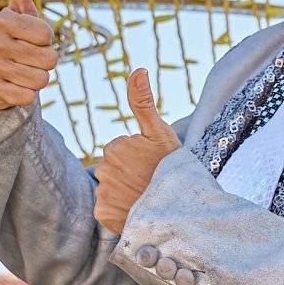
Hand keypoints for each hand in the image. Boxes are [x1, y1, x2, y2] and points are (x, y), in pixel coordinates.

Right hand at [0, 0, 56, 114]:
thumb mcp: (20, 11)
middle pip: (49, 59)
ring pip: (41, 79)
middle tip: (26, 59)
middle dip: (45, 63)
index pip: (48, 34)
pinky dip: (26, 96)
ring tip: (20, 73)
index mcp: (2, 19)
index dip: (46, 41)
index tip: (30, 40)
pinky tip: (12, 88)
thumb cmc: (15, 40)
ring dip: (36, 80)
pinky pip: (28, 97)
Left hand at [94, 70, 178, 235]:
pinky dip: (117, 210)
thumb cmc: (171, 166)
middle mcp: (103, 170)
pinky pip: (105, 208)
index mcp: (114, 147)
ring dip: (123, 192)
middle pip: (112, 168)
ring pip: (109, 188)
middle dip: (127, 173)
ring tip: (144, 196)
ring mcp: (103, 194)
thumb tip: (138, 69)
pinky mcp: (103, 215)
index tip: (151, 163)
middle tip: (150, 180)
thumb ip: (143, 101)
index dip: (137, 156)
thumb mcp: (160, 131)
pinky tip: (134, 209)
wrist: (180, 208)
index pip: (119, 149)